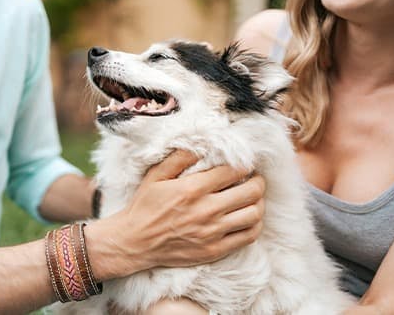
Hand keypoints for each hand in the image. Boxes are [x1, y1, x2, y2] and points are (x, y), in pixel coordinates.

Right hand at [85, 150, 264, 279]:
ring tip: (252, 197)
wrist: (135, 242)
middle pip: (251, 191)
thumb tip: (202, 143)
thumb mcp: (156, 175)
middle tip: (253, 177)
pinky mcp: (215, 250)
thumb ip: (179, 157)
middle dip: (257, 180)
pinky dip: (255, 224)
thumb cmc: (145, 206)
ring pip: (254, 214)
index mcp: (192, 189)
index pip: (234, 171)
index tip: (243, 163)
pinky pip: (248, 236)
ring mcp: (212, 233)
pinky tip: (248, 217)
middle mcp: (206, 211)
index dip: (244, 164)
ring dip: (258, 202)